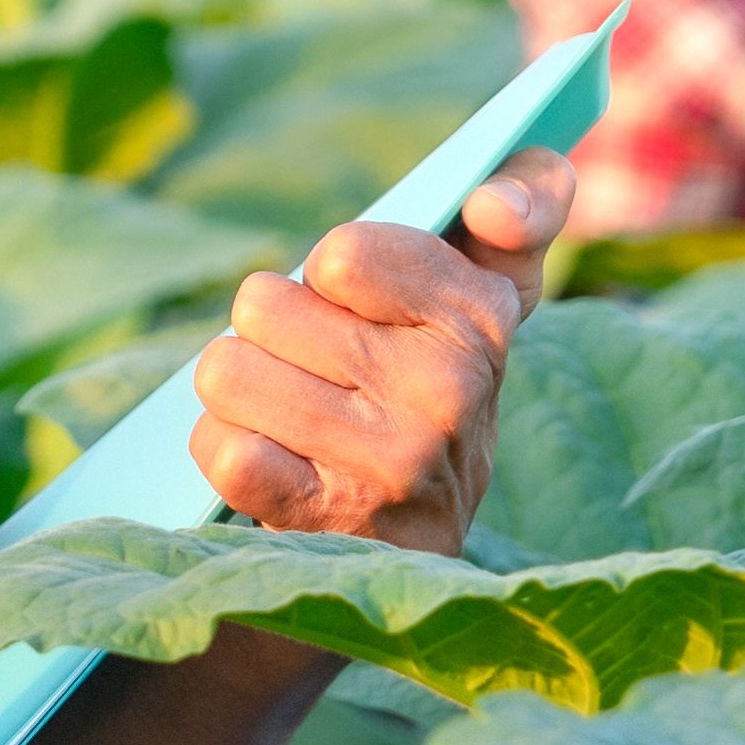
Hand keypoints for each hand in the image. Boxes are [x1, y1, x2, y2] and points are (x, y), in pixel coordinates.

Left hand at [187, 149, 568, 559]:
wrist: (422, 542)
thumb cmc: (429, 383)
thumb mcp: (484, 290)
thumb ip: (524, 203)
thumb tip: (494, 202)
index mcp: (482, 316)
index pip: (341, 255)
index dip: (325, 272)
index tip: (351, 298)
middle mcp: (449, 390)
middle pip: (261, 305)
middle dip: (270, 332)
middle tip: (317, 370)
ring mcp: (391, 460)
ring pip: (227, 372)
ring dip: (240, 391)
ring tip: (290, 414)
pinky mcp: (330, 518)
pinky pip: (220, 446)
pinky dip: (226, 447)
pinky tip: (275, 459)